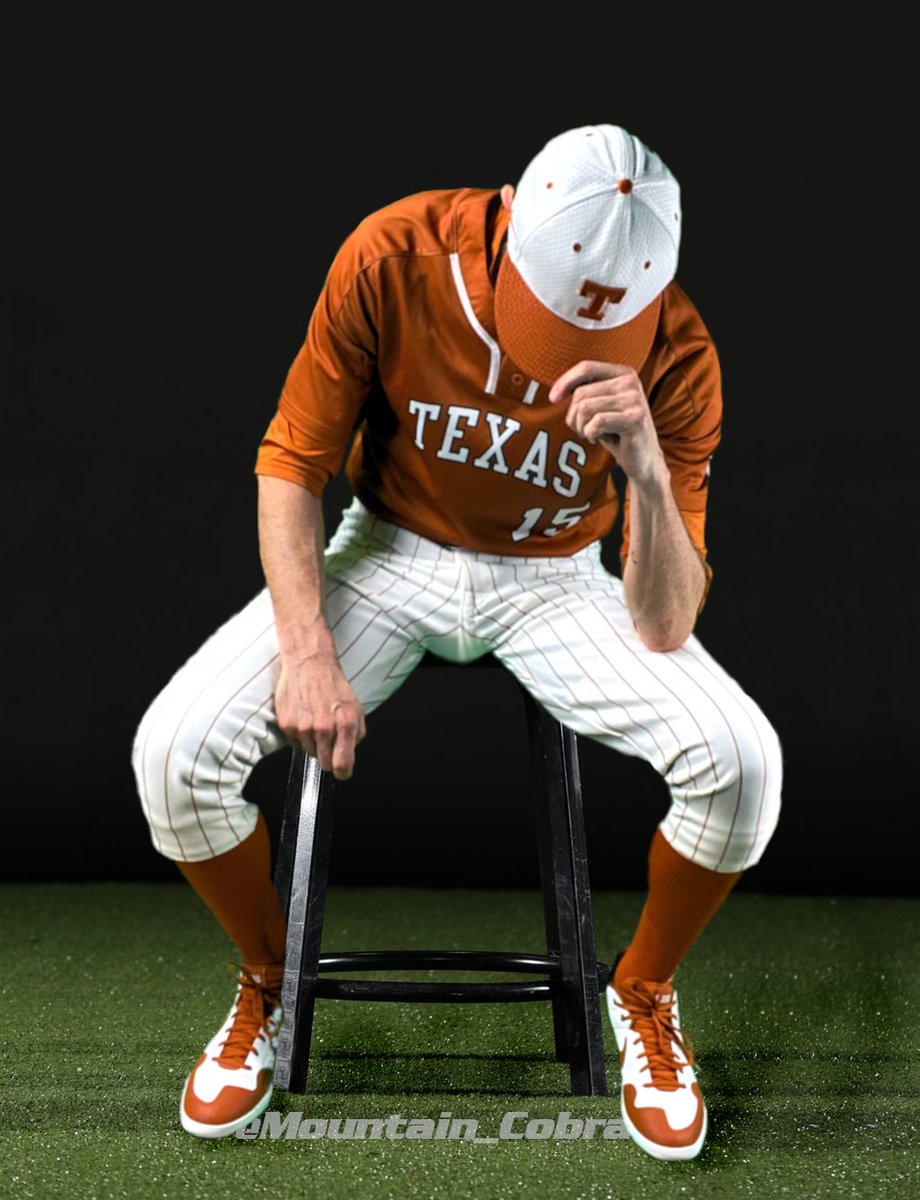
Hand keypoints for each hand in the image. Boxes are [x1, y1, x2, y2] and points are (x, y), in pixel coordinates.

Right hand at [274, 655, 365, 780]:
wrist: (308, 663)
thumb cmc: (333, 684)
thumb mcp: (356, 707)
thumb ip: (356, 733)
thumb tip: (350, 752)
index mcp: (345, 724)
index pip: (343, 765)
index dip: (343, 772)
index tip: (342, 772)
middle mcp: (324, 728)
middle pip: (325, 763)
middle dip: (329, 756)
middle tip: (329, 739)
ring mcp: (304, 727)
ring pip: (310, 752)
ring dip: (314, 743)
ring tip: (316, 720)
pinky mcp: (287, 724)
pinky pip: (295, 743)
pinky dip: (300, 735)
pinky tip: (304, 717)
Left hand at [548, 360, 665, 486]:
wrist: (643, 460)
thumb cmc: (616, 432)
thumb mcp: (601, 407)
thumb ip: (586, 393)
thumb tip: (556, 393)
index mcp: (624, 373)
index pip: (586, 367)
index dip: (565, 381)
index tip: (553, 399)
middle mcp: (631, 382)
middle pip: (581, 392)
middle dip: (574, 415)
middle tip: (582, 429)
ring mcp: (635, 400)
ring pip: (585, 408)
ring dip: (581, 427)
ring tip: (590, 434)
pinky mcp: (635, 419)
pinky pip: (596, 422)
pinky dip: (590, 434)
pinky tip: (598, 439)